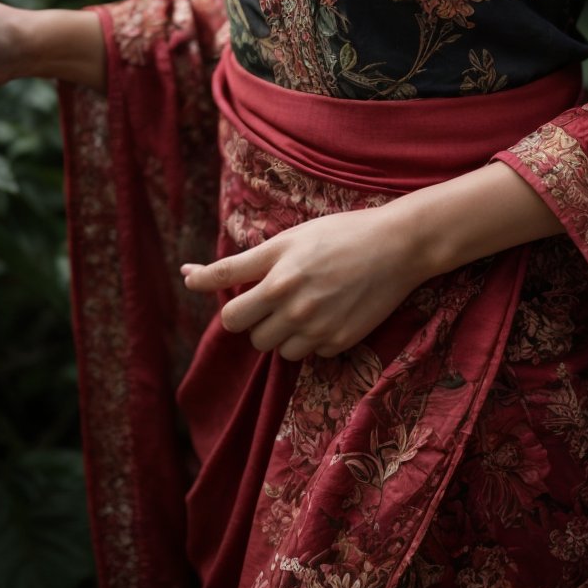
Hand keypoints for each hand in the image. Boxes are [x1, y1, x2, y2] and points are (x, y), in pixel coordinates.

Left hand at [181, 206, 427, 362]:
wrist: (397, 246)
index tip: (190, 278)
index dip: (203, 283)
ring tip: (304, 304)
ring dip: (280, 332)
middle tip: (268, 298)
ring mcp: (315, 326)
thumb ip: (248, 260)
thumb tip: (192, 275)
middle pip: (243, 329)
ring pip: (274, 348)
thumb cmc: (341, 234)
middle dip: (250, 316)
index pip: (226, 296)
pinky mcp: (338, 342)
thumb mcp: (292, 238)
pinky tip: (330, 312)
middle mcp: (291, 303)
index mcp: (278, 274)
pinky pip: (309, 353)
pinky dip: (312, 339)